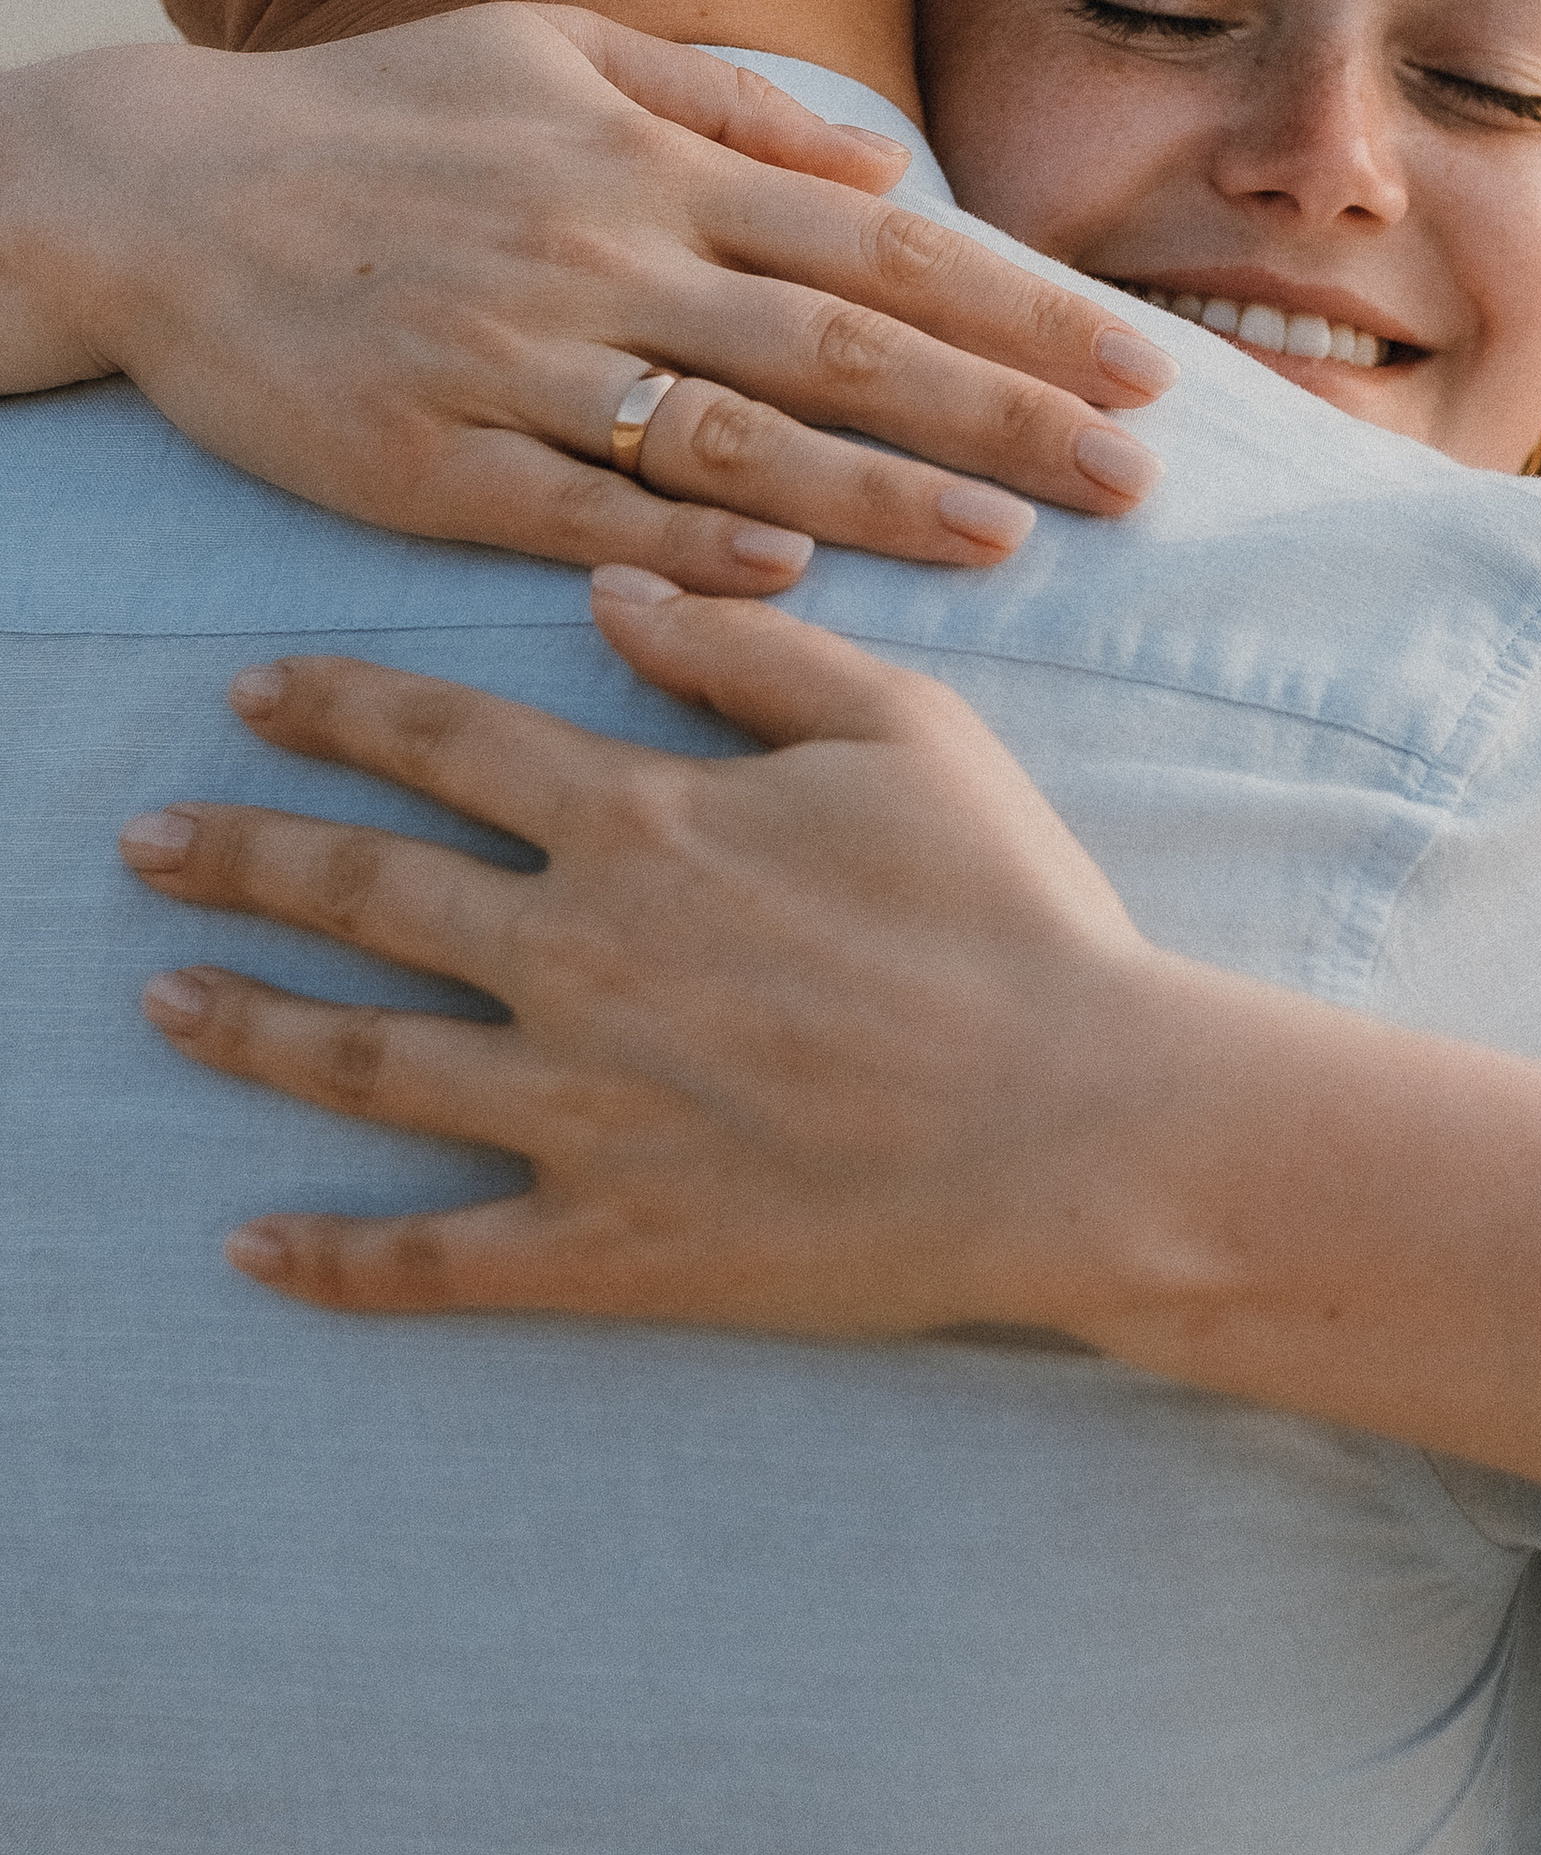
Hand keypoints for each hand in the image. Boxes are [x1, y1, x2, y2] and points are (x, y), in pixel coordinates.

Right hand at [7, 7, 1175, 585]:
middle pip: (846, 354)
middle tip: (1136, 477)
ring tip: (1011, 538)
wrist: (162, 191)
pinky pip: (585, 514)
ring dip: (883, 497)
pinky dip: (691, 547)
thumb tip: (887, 170)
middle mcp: (610, 262)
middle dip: (1006, 415)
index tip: (1138, 364)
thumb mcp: (556, 54)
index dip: (1024, 310)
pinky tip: (794, 578)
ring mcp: (521, 366)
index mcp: (655, 169)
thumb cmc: (376, 117)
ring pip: (736, 444)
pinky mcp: (434, 462)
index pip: (886, 251)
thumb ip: (728, 107)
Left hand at [120, 574, 1215, 1328]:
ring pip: (368, 1063)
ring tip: (160, 998)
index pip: (443, 741)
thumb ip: (746, 651)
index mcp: (646, 823)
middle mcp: (581, 958)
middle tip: (143, 837)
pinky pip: (439, 1258)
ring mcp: (583, 1110)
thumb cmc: (1012, 912)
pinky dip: (336, 1259)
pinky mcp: (612, 1244)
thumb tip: (604, 595)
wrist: (1083, 1122)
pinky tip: (251, 1248)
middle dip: (243, 854)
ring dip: (252, 1025)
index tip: (254, 692)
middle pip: (366, 890)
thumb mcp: (905, 731)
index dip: (338, 709)